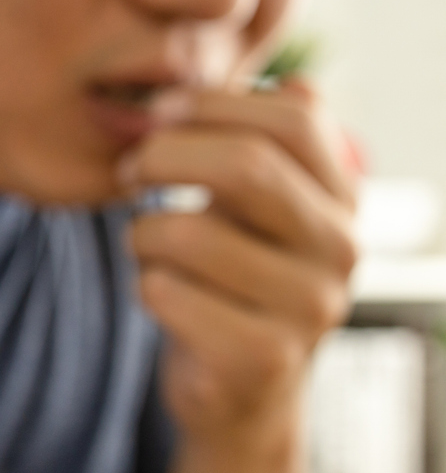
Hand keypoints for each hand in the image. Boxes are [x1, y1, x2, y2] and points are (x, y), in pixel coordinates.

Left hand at [122, 81, 356, 454]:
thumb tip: (299, 79)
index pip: (295, 119)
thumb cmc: (233, 279)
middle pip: (246, 167)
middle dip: (163, 155)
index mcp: (344, 198)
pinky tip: (161, 296)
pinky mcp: (262, 359)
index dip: (214, 103)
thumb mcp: (256, 208)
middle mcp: (343, 250)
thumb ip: (264, 145)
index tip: (159, 110)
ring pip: (186, 233)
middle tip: (129, 170)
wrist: (238, 393)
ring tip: (147, 245)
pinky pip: (165, 292)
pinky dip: (145, 286)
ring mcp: (309, 310)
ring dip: (142, 233)